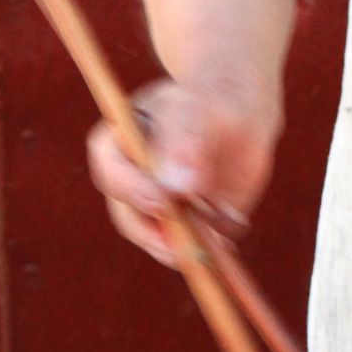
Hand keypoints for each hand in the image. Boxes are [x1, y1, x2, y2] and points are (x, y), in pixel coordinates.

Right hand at [87, 78, 279, 266]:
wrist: (240, 114)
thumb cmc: (213, 101)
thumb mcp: (202, 110)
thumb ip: (188, 141)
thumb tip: (176, 187)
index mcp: (118, 143)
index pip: (111, 170)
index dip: (133, 189)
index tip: (163, 200)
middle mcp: (130, 181)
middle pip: (129, 217)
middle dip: (157, 234)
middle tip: (189, 244)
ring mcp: (155, 207)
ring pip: (159, 239)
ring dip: (186, 247)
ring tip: (218, 241)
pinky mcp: (183, 225)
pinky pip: (191, 247)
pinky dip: (208, 250)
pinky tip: (229, 241)